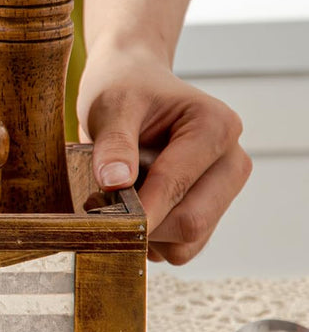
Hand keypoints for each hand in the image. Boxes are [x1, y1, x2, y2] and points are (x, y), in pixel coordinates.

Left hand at [77, 48, 251, 264]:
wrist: (132, 84)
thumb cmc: (124, 90)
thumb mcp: (111, 106)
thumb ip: (114, 144)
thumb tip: (115, 184)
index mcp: (216, 127)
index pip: (178, 185)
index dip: (140, 209)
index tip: (102, 220)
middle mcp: (232, 161)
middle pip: (191, 222)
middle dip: (144, 224)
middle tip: (99, 207)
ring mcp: (224, 189)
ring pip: (188, 242)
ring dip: (147, 235)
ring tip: (117, 202)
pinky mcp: (209, 210)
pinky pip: (182, 246)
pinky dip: (154, 239)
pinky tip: (134, 209)